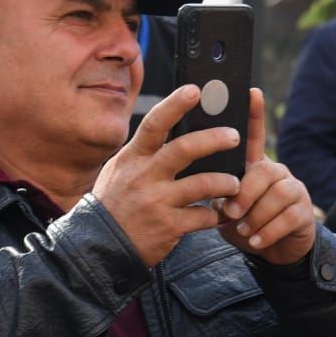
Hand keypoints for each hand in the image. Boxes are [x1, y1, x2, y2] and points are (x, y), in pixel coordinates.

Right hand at [91, 85, 241, 266]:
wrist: (100, 246)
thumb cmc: (116, 203)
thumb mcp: (122, 171)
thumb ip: (146, 152)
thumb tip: (177, 128)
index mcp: (133, 158)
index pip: (154, 124)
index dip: (174, 105)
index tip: (195, 90)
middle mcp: (144, 177)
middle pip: (184, 149)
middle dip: (214, 139)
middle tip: (235, 136)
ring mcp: (157, 202)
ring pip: (203, 185)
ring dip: (225, 183)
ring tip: (234, 183)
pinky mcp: (169, 227)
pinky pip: (202, 216)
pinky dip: (214, 215)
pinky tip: (217, 215)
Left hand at [216, 88, 315, 264]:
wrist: (274, 252)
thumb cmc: (245, 223)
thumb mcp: (227, 208)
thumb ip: (220, 193)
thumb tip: (212, 186)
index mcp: (255, 166)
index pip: (254, 136)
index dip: (254, 114)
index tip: (251, 92)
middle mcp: (277, 171)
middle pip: (262, 173)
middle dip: (245, 194)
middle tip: (231, 213)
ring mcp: (293, 190)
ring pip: (275, 196)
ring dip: (255, 217)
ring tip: (244, 231)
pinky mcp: (304, 211)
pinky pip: (287, 217)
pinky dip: (268, 232)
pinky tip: (257, 241)